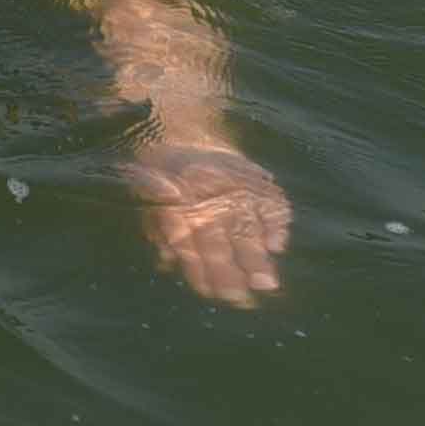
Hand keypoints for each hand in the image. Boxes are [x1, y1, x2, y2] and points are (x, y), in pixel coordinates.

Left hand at [131, 141, 289, 305]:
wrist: (180, 125)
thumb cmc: (161, 170)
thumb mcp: (147, 197)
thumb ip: (159, 231)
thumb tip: (167, 264)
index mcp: (175, 207)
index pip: (189, 248)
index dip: (201, 273)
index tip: (214, 294)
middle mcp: (205, 199)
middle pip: (218, 243)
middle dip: (230, 274)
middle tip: (244, 299)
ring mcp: (232, 187)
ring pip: (246, 227)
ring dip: (256, 257)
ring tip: (267, 284)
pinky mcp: (253, 176)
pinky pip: (269, 202)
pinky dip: (275, 223)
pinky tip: (277, 245)